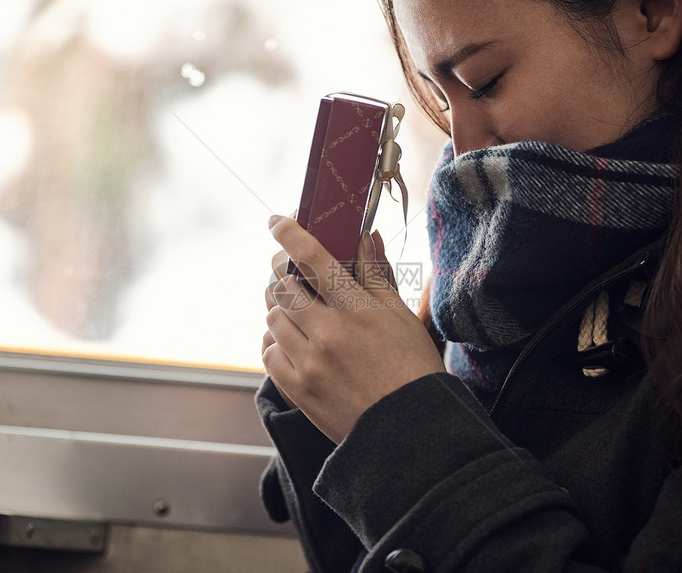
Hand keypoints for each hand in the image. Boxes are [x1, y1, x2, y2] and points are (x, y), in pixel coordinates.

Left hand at [262, 215, 445, 442]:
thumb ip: (376, 274)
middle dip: (286, 278)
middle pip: (284, 287)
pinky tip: (297, 345)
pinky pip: (269, 353)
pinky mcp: (298, 389)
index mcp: (358, 310)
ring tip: (303, 318)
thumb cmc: (412, 368)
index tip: (276, 221)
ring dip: (284, 312)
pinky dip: (277, 344)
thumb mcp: (400, 316)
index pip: (314, 259)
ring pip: (274, 319)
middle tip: (295, 280)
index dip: (290, 234)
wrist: (409, 428)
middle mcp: (329, 333)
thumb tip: (365, 236)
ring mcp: (310, 363)